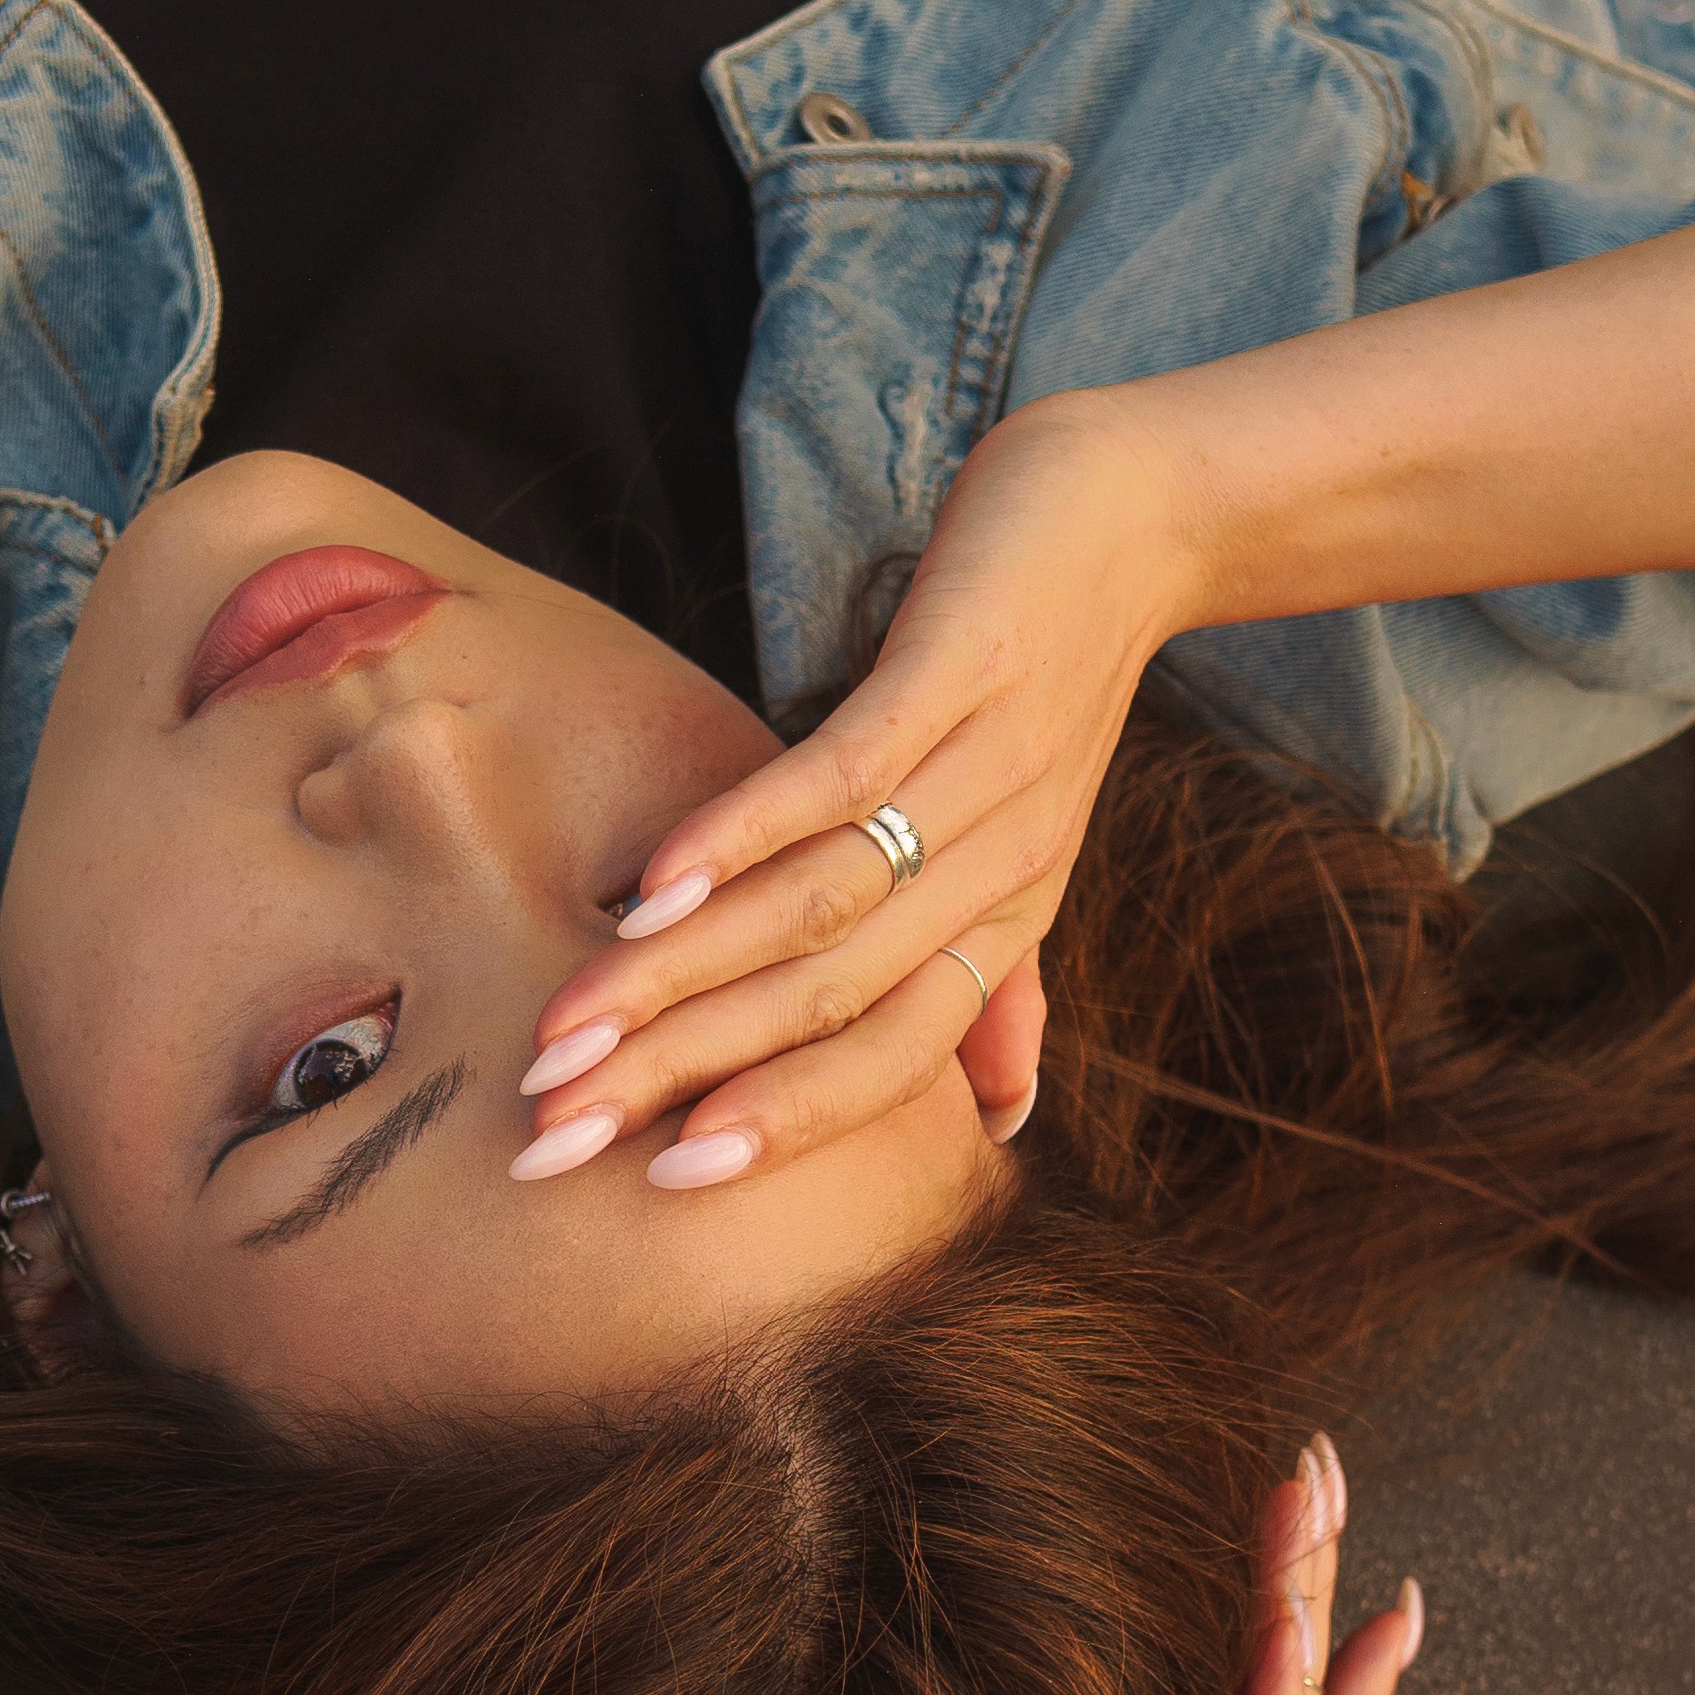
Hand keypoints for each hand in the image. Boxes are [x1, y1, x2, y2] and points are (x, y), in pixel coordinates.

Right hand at [512, 388, 1185, 1187]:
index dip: (776, 1126)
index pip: (885, 1059)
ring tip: (568, 1025)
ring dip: (682, 971)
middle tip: (549, 1132)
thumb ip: (998, 976)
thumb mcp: (1022, 835)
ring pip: (822, 903)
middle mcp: (1004, 865)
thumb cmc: (1052, 674)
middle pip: (829, 1000)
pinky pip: (847, 771)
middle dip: (679, 1074)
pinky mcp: (965, 666)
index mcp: (1006, 918)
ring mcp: (989, 767)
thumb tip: (1003, 1119)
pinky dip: (747, 831)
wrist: (1145, 510)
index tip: (648, 1184)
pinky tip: (655, 877)